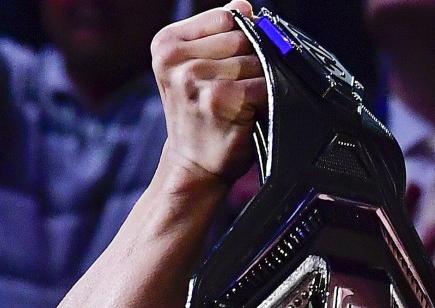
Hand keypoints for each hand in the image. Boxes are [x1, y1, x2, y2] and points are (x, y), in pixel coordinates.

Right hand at [151, 1, 266, 188]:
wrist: (193, 164)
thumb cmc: (200, 115)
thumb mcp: (195, 68)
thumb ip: (217, 34)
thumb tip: (243, 5)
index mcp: (166, 43)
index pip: (226, 17)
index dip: (243, 37)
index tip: (238, 61)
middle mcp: (176, 59)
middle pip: (243, 38)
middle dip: (253, 61)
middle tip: (241, 88)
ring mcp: (196, 78)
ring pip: (256, 61)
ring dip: (261, 81)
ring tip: (244, 101)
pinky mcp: (221, 98)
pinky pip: (264, 84)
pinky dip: (268, 98)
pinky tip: (252, 111)